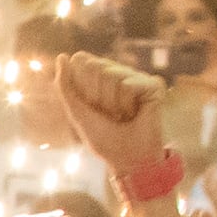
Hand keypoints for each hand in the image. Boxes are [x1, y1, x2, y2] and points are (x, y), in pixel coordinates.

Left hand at [48, 47, 170, 179]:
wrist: (128, 159)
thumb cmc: (103, 139)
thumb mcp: (77, 112)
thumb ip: (65, 87)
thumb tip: (62, 57)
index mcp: (100, 80)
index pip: (82, 64)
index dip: (82, 89)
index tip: (92, 108)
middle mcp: (120, 75)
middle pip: (96, 67)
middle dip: (96, 96)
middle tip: (109, 115)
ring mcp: (137, 78)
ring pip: (112, 74)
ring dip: (112, 102)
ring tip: (123, 115)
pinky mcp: (154, 84)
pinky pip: (128, 83)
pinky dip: (127, 101)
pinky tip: (136, 112)